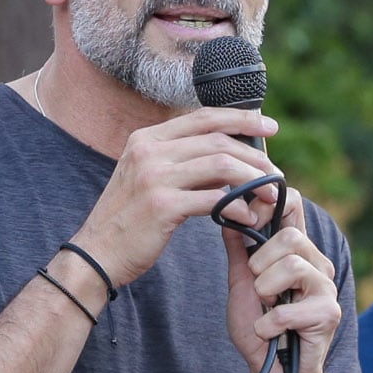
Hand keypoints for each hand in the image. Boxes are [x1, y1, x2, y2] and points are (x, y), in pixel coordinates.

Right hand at [67, 106, 283, 288]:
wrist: (96, 254)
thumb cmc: (130, 220)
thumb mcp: (148, 178)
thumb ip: (181, 162)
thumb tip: (228, 156)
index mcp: (147, 139)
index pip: (203, 117)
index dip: (241, 119)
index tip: (269, 127)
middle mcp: (149, 151)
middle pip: (217, 140)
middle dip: (254, 155)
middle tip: (276, 173)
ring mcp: (154, 177)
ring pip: (221, 166)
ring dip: (252, 180)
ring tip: (269, 196)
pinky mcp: (161, 206)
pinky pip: (213, 200)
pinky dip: (237, 207)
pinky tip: (248, 218)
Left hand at [225, 198, 342, 372]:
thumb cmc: (259, 330)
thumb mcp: (241, 285)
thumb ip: (238, 251)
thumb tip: (228, 215)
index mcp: (297, 251)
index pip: (293, 203)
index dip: (268, 204)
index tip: (247, 223)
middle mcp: (317, 263)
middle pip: (290, 235)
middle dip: (260, 264)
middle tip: (259, 290)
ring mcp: (326, 287)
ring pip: (291, 265)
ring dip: (264, 292)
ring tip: (266, 310)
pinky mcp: (329, 313)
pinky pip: (287, 308)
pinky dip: (267, 325)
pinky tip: (270, 333)